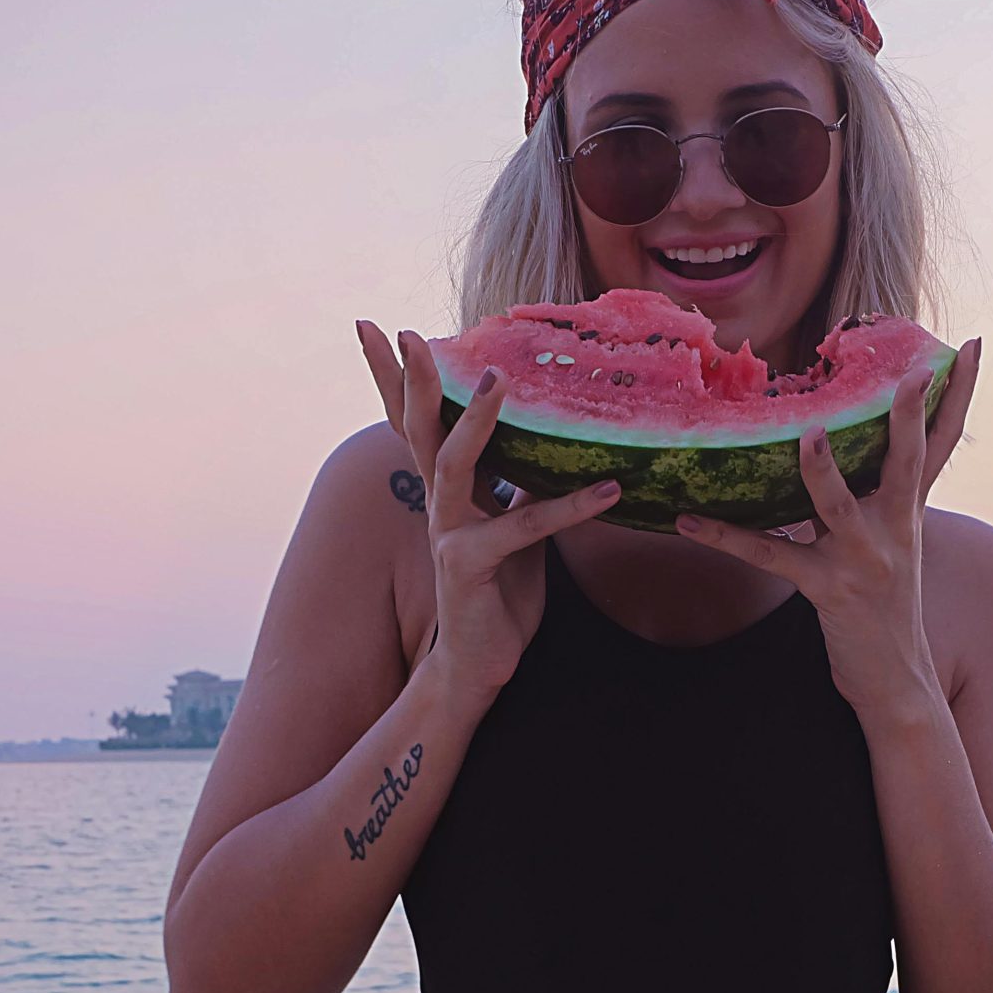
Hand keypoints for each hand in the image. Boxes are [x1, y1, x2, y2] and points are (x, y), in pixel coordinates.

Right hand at [357, 320, 620, 695]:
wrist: (479, 664)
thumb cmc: (498, 593)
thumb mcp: (517, 528)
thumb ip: (522, 487)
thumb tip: (550, 447)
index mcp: (450, 488)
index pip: (419, 422)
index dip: (400, 378)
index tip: (384, 328)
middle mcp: (440, 503)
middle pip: (417, 429)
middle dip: (410, 379)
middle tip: (409, 332)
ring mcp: (448, 533)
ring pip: (454, 465)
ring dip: (475, 420)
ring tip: (498, 379)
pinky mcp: (470, 566)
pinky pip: (520, 527)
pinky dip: (568, 508)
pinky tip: (608, 490)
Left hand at [672, 338, 981, 720]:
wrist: (897, 682)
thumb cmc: (884, 606)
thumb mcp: (886, 542)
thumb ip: (865, 495)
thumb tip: (822, 443)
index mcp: (909, 510)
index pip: (942, 442)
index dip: (959, 394)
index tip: (970, 347)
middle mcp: (895, 528)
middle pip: (907, 461)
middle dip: (906, 415)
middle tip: (911, 373)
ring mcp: (863, 559)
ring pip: (837, 506)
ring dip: (821, 471)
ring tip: (806, 435)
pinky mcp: (828, 590)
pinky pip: (770, 557)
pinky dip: (726, 537)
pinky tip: (690, 520)